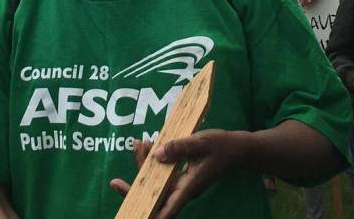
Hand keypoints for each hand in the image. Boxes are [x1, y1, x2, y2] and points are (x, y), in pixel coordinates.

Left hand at [110, 130, 243, 218]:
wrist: (236, 148)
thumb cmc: (221, 145)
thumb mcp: (200, 142)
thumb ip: (179, 147)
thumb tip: (156, 155)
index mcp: (190, 186)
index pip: (169, 207)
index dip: (153, 215)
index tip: (138, 216)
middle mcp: (183, 189)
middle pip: (155, 194)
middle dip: (135, 186)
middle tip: (116, 178)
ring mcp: (181, 184)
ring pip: (156, 182)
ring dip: (143, 166)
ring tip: (139, 144)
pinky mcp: (180, 176)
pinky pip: (161, 174)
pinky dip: (152, 161)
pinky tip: (147, 145)